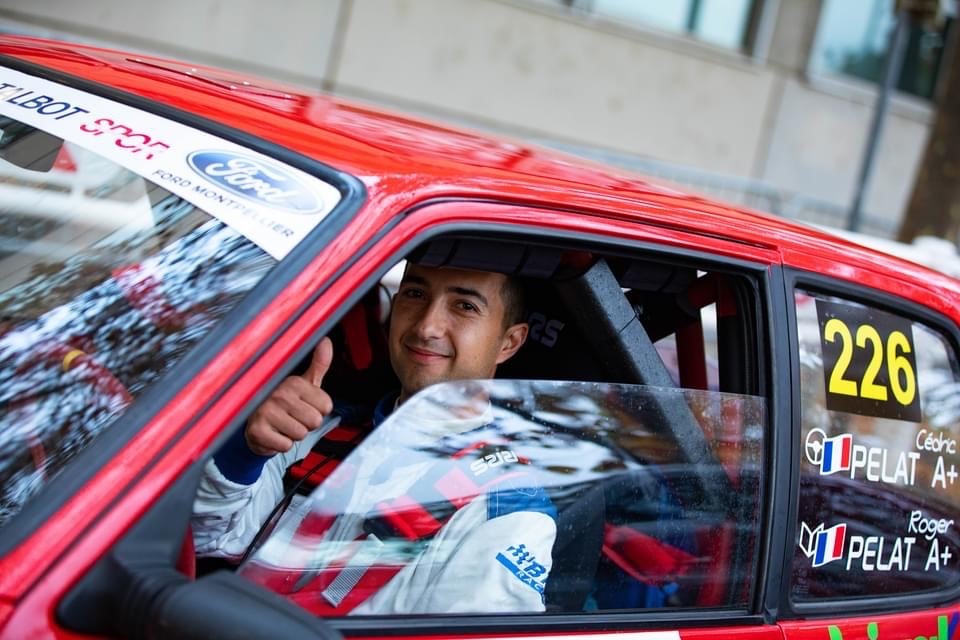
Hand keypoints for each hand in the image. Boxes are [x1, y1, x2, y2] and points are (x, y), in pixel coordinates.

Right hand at [245, 337, 333, 455]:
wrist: (254, 424)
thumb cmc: (282, 403)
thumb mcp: (303, 383)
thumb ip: (318, 364)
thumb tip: (325, 340)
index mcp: (294, 382)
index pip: (326, 406)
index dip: (318, 411)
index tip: (304, 406)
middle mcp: (279, 394)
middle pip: (315, 421)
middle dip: (307, 424)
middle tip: (292, 417)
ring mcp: (266, 412)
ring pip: (301, 434)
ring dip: (293, 435)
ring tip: (282, 425)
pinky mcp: (257, 430)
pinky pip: (285, 446)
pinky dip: (281, 445)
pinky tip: (273, 434)